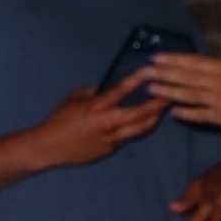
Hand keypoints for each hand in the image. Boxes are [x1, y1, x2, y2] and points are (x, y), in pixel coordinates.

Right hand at [23, 72, 167, 174]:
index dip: (137, 79)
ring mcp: (112, 139)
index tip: (150, 71)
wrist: (50, 146)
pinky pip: (128, 137)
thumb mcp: (75, 97)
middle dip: (157, 105)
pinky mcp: (111, 149)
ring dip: (153, 119)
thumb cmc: (60, 118)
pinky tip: (144, 122)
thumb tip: (109, 85)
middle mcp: (108, 123)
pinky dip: (136, 128)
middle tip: (170, 95)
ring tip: (163, 110)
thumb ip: (95, 91)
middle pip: (140, 114)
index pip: (121, 90)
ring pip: (140, 129)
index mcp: (97, 106)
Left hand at [143, 53, 220, 135]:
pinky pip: (199, 114)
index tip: (157, 57)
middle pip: (186, 76)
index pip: (192, 62)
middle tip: (146, 72)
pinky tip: (173, 112)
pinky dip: (186, 113)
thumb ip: (219, 68)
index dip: (173, 59)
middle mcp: (217, 81)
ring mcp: (217, 99)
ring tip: (152, 90)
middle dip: (165, 74)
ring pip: (188, 94)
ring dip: (169, 92)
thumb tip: (199, 66)